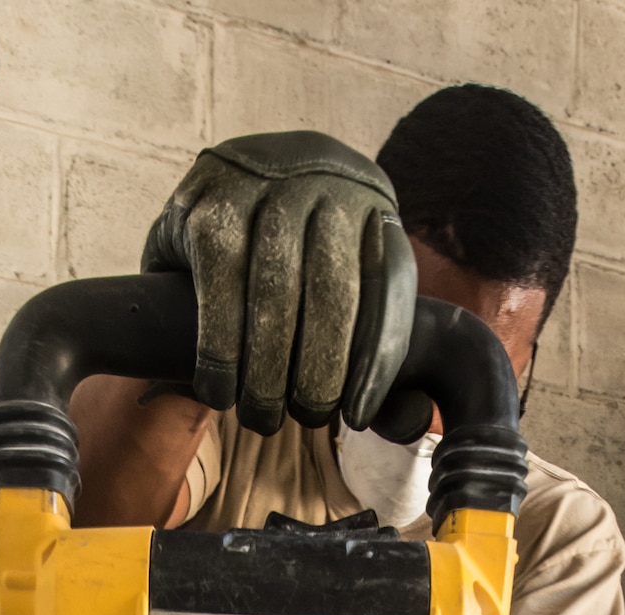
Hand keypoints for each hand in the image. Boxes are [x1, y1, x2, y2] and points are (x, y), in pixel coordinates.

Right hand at [141, 131, 416, 435]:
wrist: (221, 188)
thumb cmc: (295, 265)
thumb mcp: (346, 291)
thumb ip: (377, 354)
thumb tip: (416, 418)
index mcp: (374, 211)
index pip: (390, 286)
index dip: (377, 359)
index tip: (358, 414)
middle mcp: (326, 187)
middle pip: (332, 292)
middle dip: (319, 372)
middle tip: (304, 418)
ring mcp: (264, 188)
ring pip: (274, 294)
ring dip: (266, 373)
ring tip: (260, 417)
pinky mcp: (209, 205)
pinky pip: (219, 288)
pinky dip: (220, 352)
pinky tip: (219, 390)